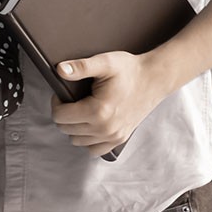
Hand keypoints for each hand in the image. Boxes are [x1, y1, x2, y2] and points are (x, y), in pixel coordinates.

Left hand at [51, 50, 170, 156]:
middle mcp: (105, 128)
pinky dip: (88, 139)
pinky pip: (94, 150)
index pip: (59, 116)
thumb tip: (61, 70)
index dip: (57, 103)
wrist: (154, 78)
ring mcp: (114, 136)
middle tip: (72, 100)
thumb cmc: (129, 70)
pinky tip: (90, 124)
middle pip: (66, 129)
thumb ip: (81, 67)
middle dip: (64, 114)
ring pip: (77, 140)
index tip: (64, 94)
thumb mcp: (104, 62)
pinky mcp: (120, 139)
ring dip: (74, 127)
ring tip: (81, 111)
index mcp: (98, 111)